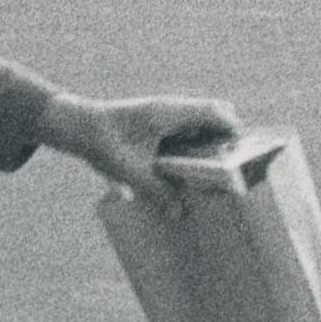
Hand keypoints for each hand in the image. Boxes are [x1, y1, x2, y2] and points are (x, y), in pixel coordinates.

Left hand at [41, 93, 240, 205]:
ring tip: (214, 171)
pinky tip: (190, 169)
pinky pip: (188, 128)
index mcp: (171, 112)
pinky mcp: (159, 121)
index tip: (241, 156)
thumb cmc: (103, 142)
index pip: (218, 112)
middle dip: (228, 138)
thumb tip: (180, 214)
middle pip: (217, 114)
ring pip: (203, 121)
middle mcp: (172, 107)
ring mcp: (166, 112)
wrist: (78, 126)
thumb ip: (157, 192)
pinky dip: (196, 143)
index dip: (236, 132)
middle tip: (229, 167)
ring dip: (212, 141)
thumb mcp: (130, 170)